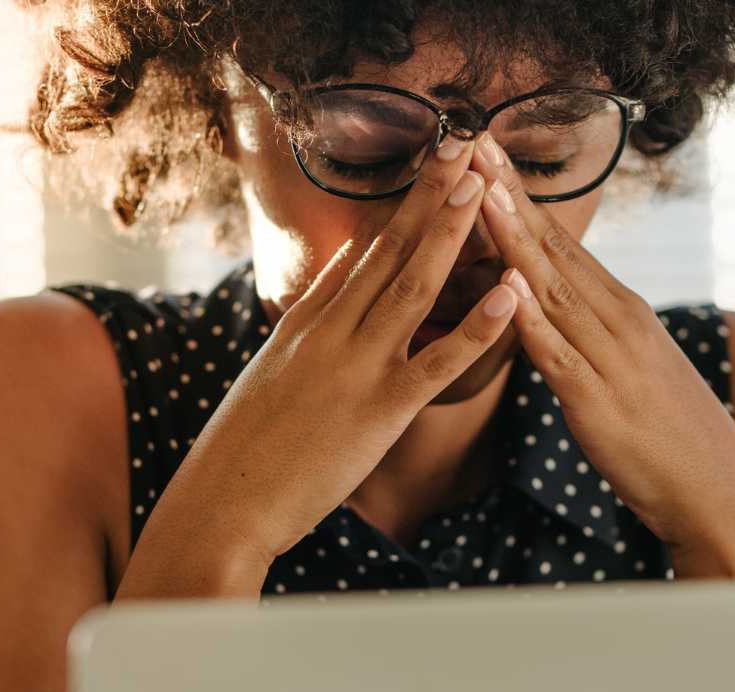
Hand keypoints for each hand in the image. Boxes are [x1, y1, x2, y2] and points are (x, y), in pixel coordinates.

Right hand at [128, 133, 520, 586]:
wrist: (223, 502)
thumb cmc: (244, 451)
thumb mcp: (271, 373)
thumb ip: (307, 321)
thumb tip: (340, 270)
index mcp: (306, 323)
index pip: (362, 253)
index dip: (401, 206)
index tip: (432, 164)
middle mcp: (331, 332)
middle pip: (389, 251)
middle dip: (430, 196)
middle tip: (465, 146)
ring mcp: (356, 367)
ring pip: (413, 287)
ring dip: (451, 234)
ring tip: (482, 188)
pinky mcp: (380, 410)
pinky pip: (439, 362)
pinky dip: (478, 327)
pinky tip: (511, 295)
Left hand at [466, 132, 734, 572]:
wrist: (718, 493)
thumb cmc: (669, 437)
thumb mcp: (630, 369)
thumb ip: (591, 334)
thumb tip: (552, 307)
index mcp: (622, 311)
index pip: (561, 243)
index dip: (519, 196)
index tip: (485, 151)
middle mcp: (619, 322)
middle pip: (553, 249)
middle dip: (508, 195)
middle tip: (471, 141)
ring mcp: (611, 359)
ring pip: (552, 290)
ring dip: (514, 239)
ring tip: (480, 193)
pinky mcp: (599, 404)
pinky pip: (560, 356)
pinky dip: (532, 321)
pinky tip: (507, 290)